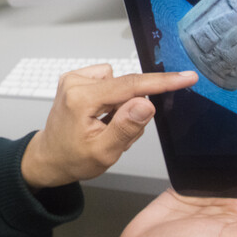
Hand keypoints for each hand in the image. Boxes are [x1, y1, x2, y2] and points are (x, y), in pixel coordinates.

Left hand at [21, 67, 196, 188]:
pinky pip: (111, 84)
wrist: (49, 157)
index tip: (186, 77)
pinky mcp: (77, 79)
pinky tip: (101, 117)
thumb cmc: (73, 158)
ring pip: (121, 85)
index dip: (162, 82)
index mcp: (82, 98)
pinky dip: (112, 100)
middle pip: (127, 86)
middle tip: (116, 134)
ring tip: (106, 127)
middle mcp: (76, 81)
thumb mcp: (104, 152)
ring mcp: (74, 78)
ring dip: (121, 106)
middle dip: (131, 110)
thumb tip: (146, 104)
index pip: (130, 85)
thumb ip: (127, 127)